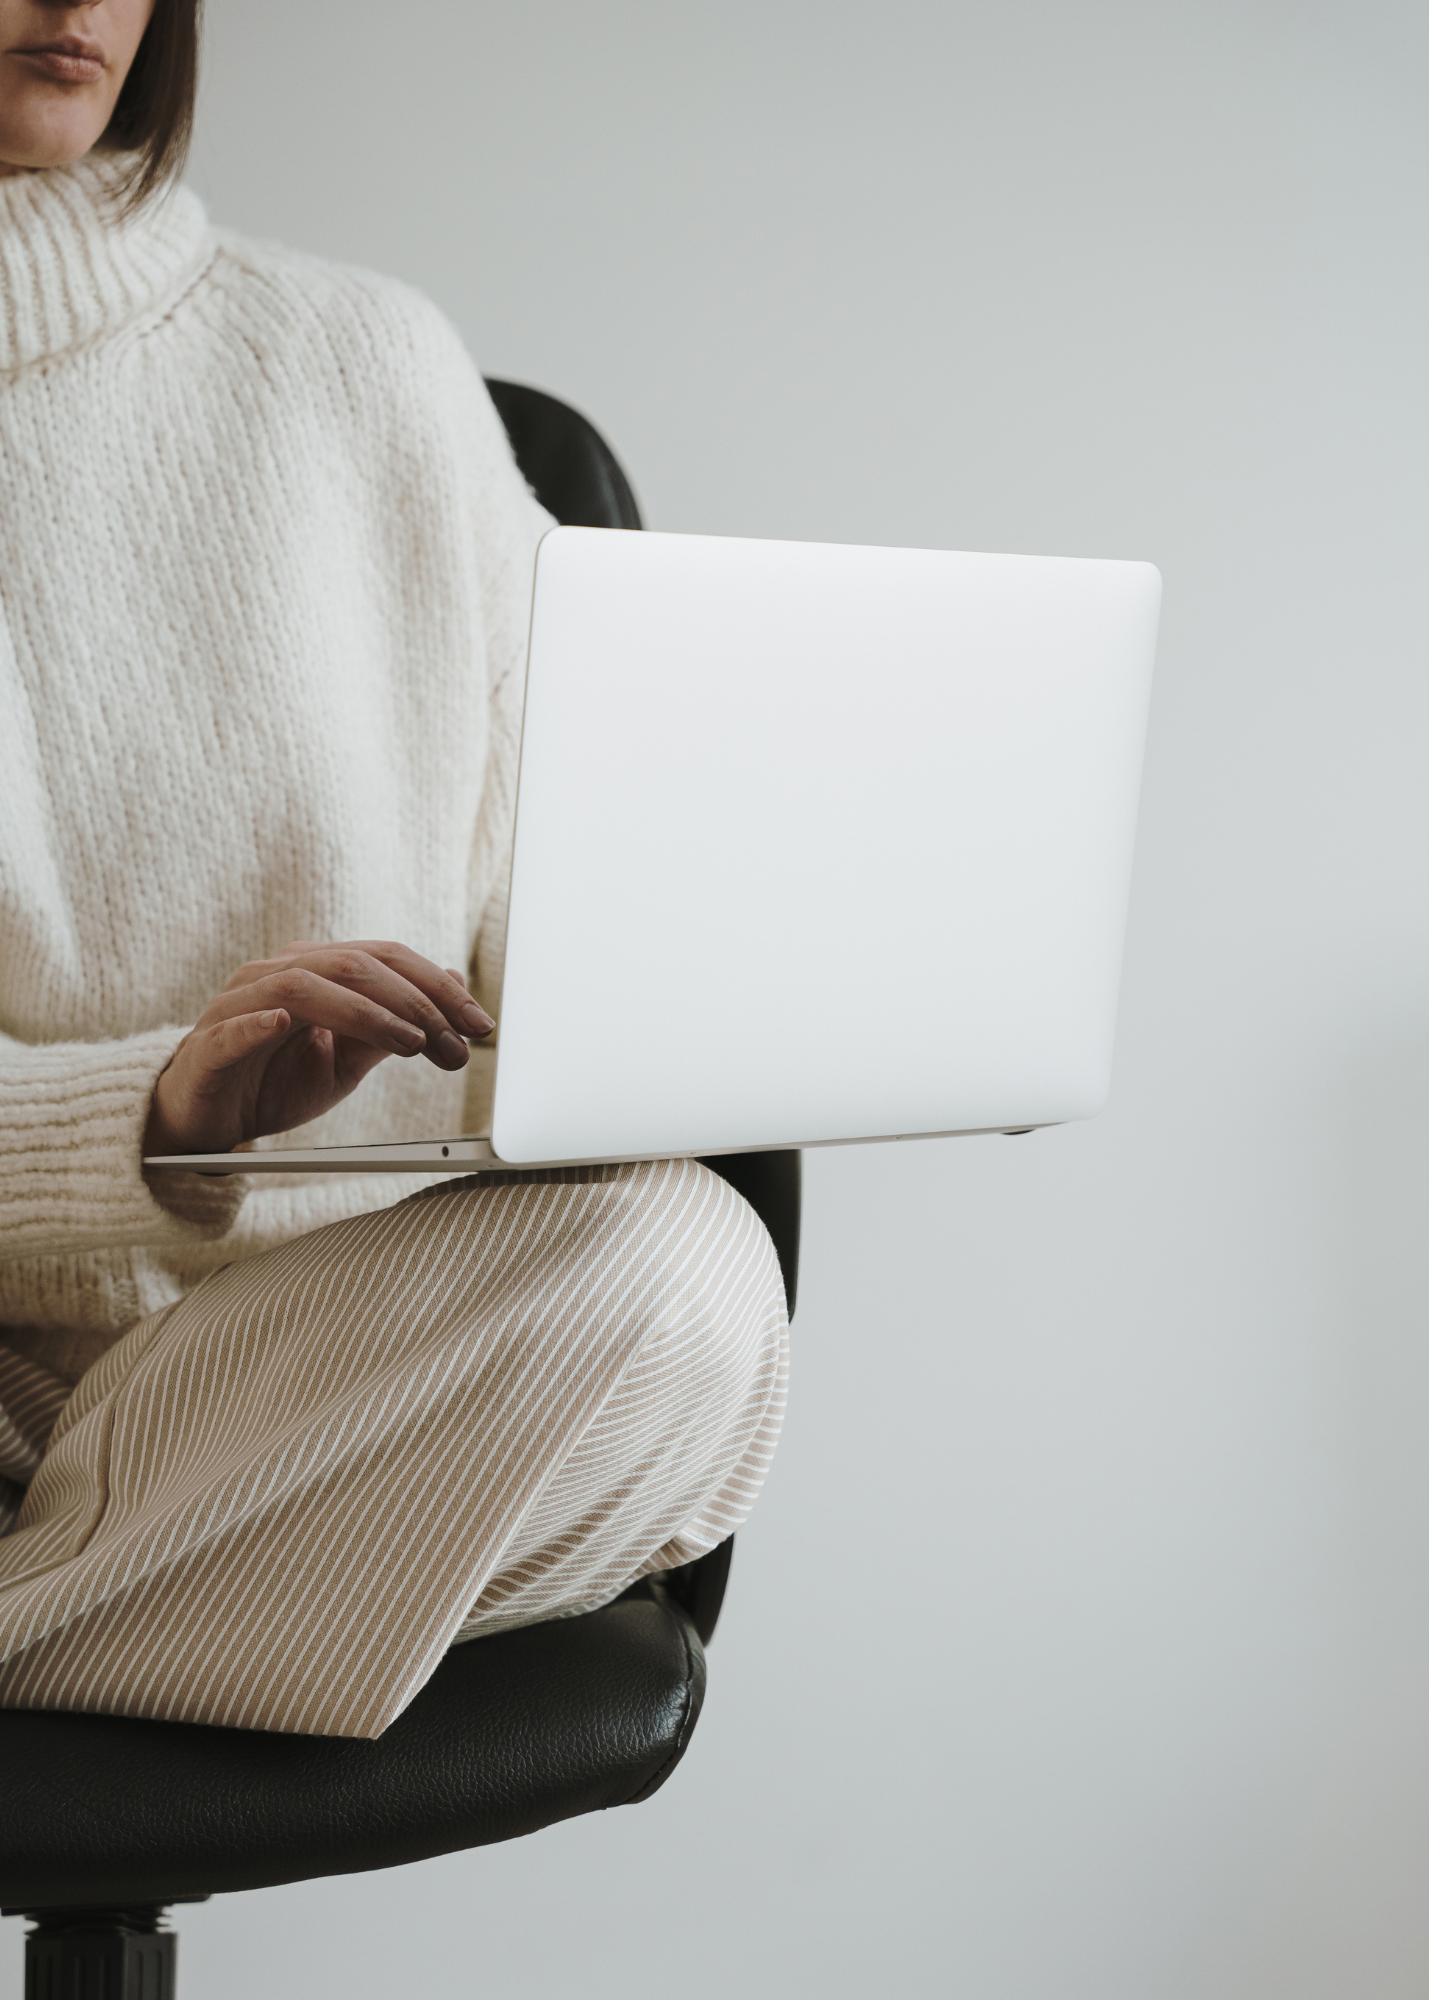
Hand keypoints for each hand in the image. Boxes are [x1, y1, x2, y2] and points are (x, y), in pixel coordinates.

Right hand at [144, 940, 493, 1156]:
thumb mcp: (348, 1060)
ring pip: (303, 987)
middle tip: (455, 1042)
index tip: (480, 1024)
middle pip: (354, 966)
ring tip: (408, 1043)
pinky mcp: (207, 1044)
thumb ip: (394, 1026)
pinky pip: (233, 1027)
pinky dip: (260, 1021)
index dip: (438, 987)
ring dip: (364, 1013)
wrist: (206, 1120)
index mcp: (316, 971)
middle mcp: (278, 974)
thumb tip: (452, 988)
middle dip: (416, 1003)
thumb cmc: (275, 1081)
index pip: (385, 959)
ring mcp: (238, 1004)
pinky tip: (286, 1024)